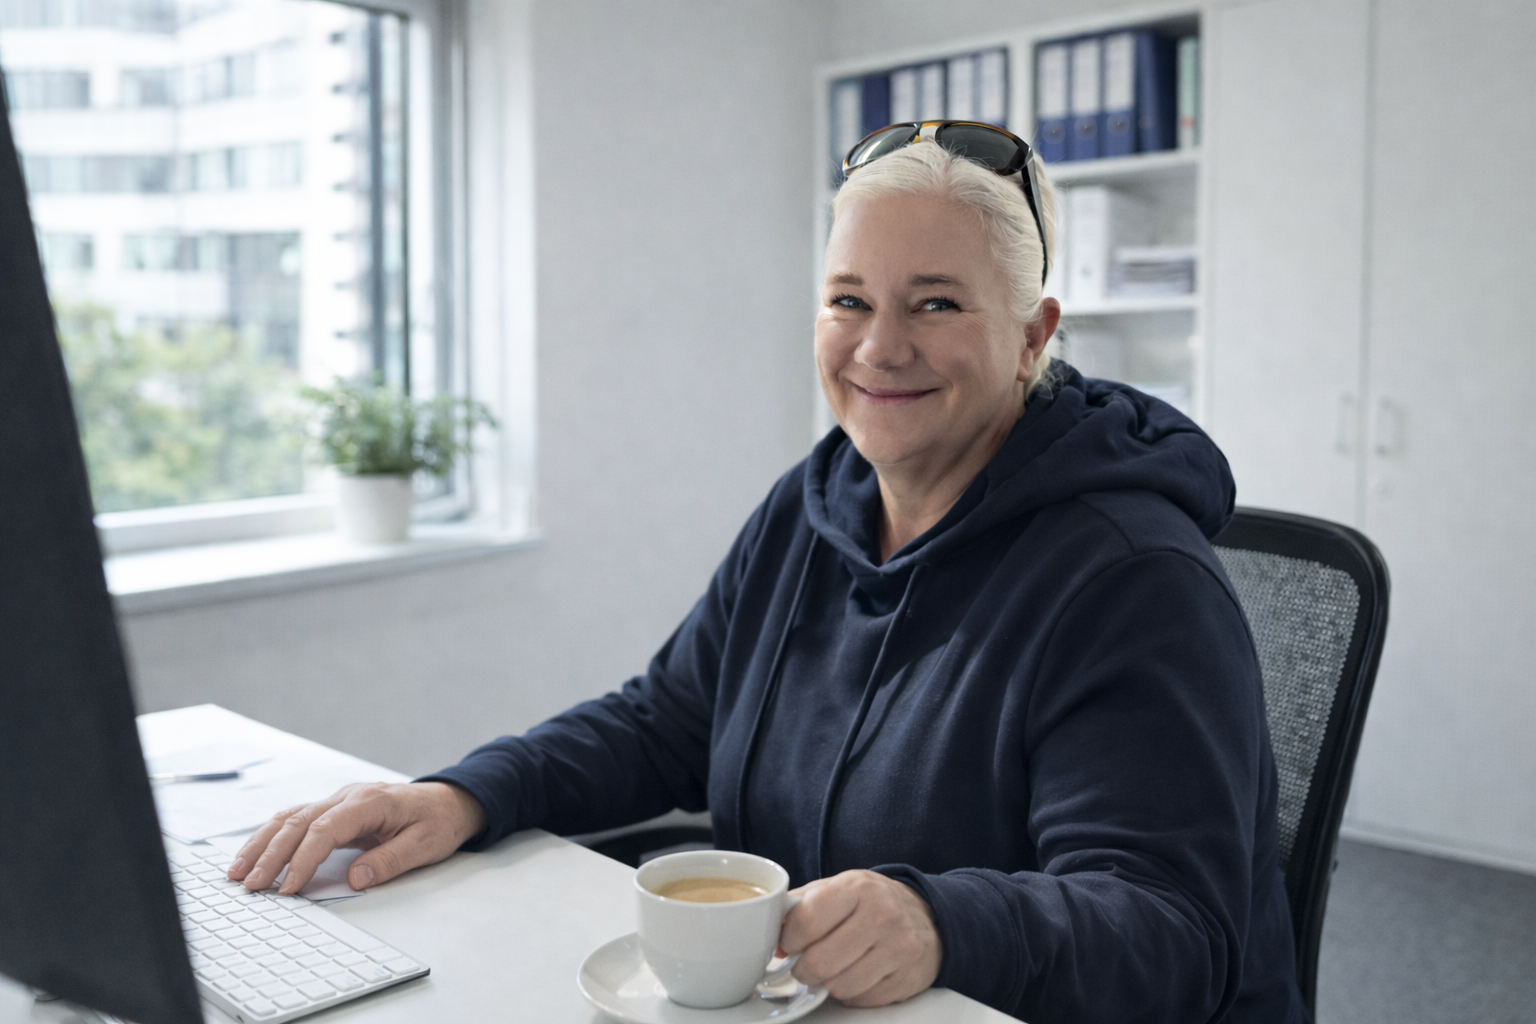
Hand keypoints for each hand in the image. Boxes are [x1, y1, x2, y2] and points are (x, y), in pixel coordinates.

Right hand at [227, 781, 484, 895]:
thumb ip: (389, 861)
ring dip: (261, 843)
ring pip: (290, 817)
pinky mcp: (334, 809)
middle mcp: (348, 796)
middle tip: (249, 885)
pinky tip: (254, 854)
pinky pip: (296, 819)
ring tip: (236, 871)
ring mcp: (338, 800)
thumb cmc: (438, 822)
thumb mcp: (424, 845)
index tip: (287, 888)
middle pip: (298, 822)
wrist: (449, 801)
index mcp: (370, 802)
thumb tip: (355, 879)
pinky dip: (271, 836)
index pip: (325, 830)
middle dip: (270, 854)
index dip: (302, 859)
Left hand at [778, 869, 941, 1007]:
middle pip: (821, 960)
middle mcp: (881, 915)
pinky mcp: (907, 977)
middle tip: (805, 965)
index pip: (808, 920)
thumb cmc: (873, 902)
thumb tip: (772, 934)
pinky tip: (855, 975)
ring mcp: (898, 948)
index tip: (788, 943)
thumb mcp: (839, 887)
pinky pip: (862, 999)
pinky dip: (852, 994)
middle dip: (803, 969)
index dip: (789, 939)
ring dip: (827, 983)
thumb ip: (802, 904)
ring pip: (840, 985)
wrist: (927, 916)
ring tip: (832, 969)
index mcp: (857, 888)